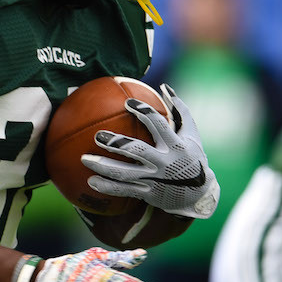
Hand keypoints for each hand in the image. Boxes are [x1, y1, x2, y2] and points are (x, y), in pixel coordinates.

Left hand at [81, 84, 219, 218]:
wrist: (198, 194)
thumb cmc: (192, 157)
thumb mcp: (191, 134)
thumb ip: (179, 110)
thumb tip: (164, 86)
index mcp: (175, 145)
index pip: (158, 125)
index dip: (144, 112)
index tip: (127, 103)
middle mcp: (164, 163)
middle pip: (137, 151)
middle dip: (117, 143)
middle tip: (98, 135)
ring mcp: (155, 180)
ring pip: (125, 173)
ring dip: (103, 166)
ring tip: (84, 158)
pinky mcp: (147, 193)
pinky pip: (123, 190)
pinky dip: (106, 187)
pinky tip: (90, 181)